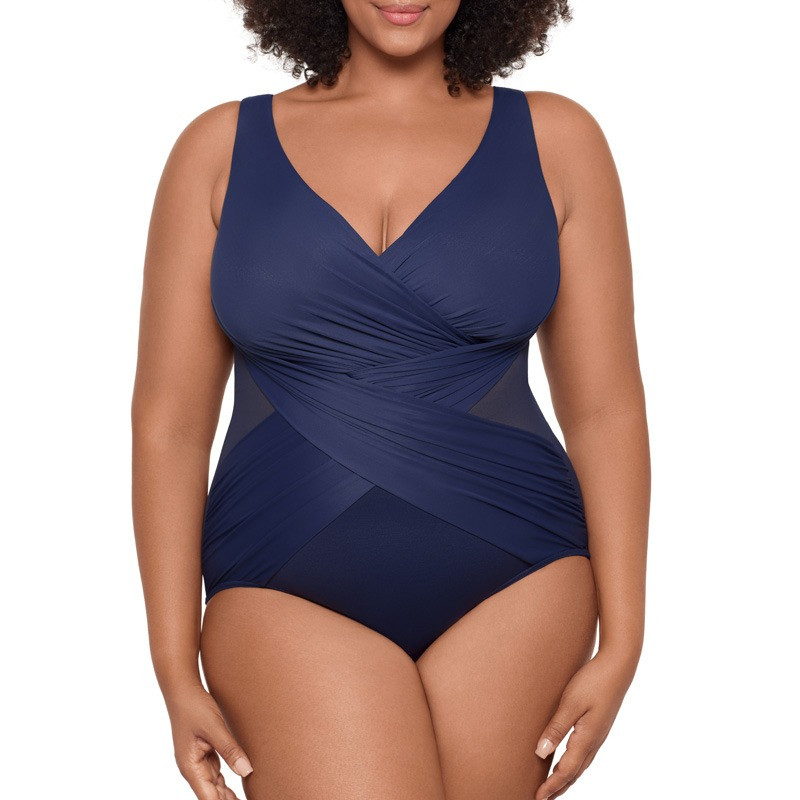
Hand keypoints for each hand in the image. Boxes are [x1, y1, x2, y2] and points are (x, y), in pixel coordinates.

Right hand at [165, 682, 253, 799]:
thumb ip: (230, 749)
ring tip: (244, 799)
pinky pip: (216, 772)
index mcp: (190, 767)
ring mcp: (197, 760)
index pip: (208, 797)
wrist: (183, 690)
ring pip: (214, 785)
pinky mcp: (204, 752)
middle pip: (211, 794)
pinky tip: (238, 784)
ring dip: (228, 794)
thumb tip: (246, 771)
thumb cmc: (195, 707)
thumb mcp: (214, 727)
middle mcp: (192, 768)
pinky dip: (226, 781)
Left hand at [534, 648, 637, 799]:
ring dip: (566, 778)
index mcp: (587, 739)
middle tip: (542, 799)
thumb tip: (541, 753)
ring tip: (553, 786)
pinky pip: (584, 754)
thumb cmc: (593, 681)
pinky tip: (567, 760)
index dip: (551, 786)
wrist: (618, 666)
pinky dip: (573, 764)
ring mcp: (598, 735)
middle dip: (559, 788)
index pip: (566, 771)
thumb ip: (556, 728)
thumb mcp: (570, 703)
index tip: (537, 798)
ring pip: (580, 765)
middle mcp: (594, 741)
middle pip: (574, 773)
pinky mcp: (599, 726)